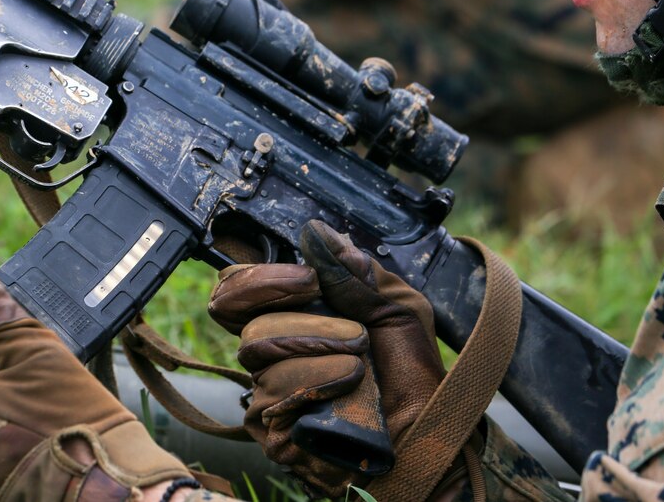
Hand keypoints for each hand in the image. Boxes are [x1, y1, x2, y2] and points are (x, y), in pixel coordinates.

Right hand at [207, 220, 446, 498]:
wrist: (426, 431)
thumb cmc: (411, 372)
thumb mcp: (395, 306)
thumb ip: (354, 269)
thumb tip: (316, 231)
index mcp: (292, 313)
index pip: (238, 284)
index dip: (255, 274)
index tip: (305, 277)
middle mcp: (271, 348)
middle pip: (237, 309)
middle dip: (290, 302)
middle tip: (333, 311)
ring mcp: (266, 388)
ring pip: (259, 346)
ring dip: (319, 345)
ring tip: (359, 360)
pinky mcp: (270, 427)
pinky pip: (276, 389)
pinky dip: (321, 380)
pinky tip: (350, 387)